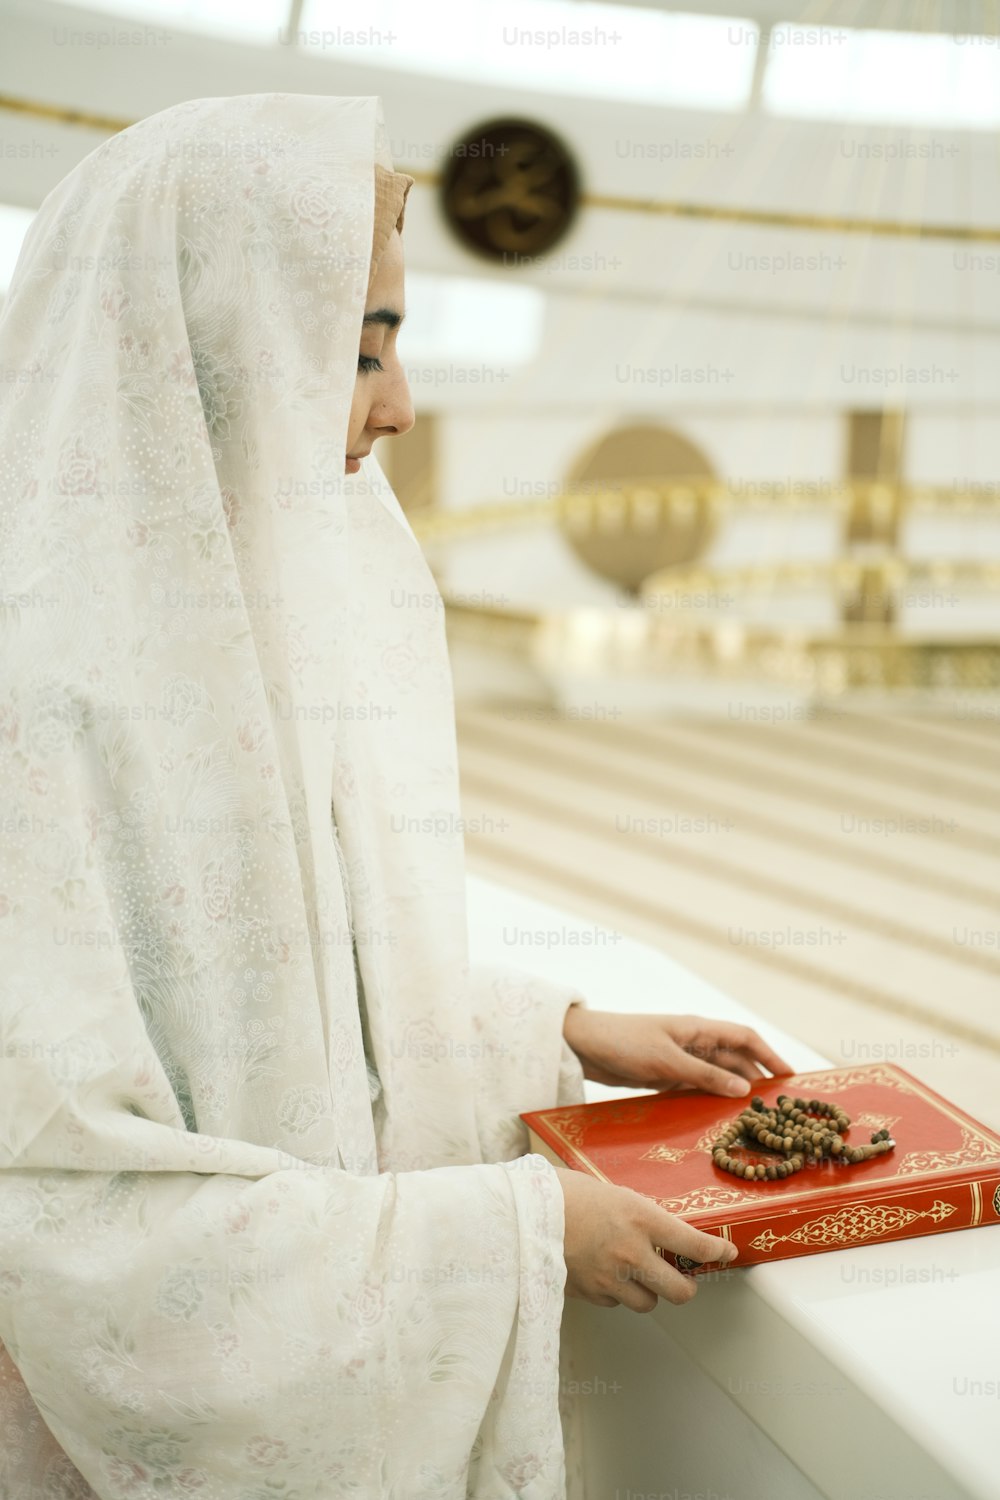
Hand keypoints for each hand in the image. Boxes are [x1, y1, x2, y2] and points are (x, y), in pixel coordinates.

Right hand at [555, 1167, 738, 1311]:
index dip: (716, 1251)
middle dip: (685, 1286)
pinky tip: (602, 1272)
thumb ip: (639, 1215)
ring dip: (647, 1291)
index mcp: (640, 1218)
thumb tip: (661, 1232)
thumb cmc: (563, 1192)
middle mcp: (631, 1252)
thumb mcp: (612, 1193)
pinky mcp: (589, 1294)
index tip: (726, 1252)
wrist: (521, 1211)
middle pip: (680, 1291)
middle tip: (682, 1277)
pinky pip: (614, 1302)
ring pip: (647, 1303)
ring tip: (634, 1273)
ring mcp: (610, 1278)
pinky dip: (614, 1292)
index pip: (693, 1244)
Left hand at [562, 1007, 793, 1096]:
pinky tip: (718, 1117)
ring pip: (716, 1075)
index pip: (744, 1037)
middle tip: (776, 1107)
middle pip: (734, 1058)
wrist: (583, 1046)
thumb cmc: (625, 1043)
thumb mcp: (667, 1061)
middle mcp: (693, 1041)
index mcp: (698, 1028)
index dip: (769, 1054)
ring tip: (753, 1117)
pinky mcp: (664, 1075)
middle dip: (756, 1078)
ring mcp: (679, 1058)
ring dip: (733, 1091)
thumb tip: (743, 1088)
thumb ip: (705, 1076)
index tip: (789, 1077)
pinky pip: (696, 1087)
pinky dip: (709, 1099)